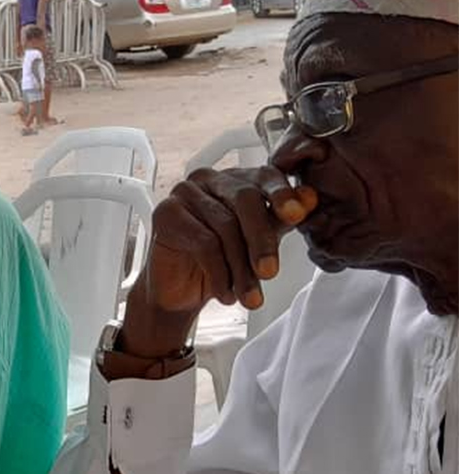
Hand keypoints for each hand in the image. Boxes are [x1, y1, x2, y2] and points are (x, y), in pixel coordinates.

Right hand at [120, 167, 317, 357]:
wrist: (181, 293)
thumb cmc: (221, 263)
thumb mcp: (259, 243)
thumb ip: (280, 220)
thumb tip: (309, 198)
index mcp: (236, 179)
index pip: (264, 176)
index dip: (282, 194)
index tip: (296, 215)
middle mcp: (209, 179)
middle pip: (244, 198)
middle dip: (262, 240)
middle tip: (270, 273)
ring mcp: (184, 192)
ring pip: (225, 225)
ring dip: (240, 268)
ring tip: (248, 296)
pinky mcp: (165, 213)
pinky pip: (203, 242)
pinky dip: (219, 273)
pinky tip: (225, 293)